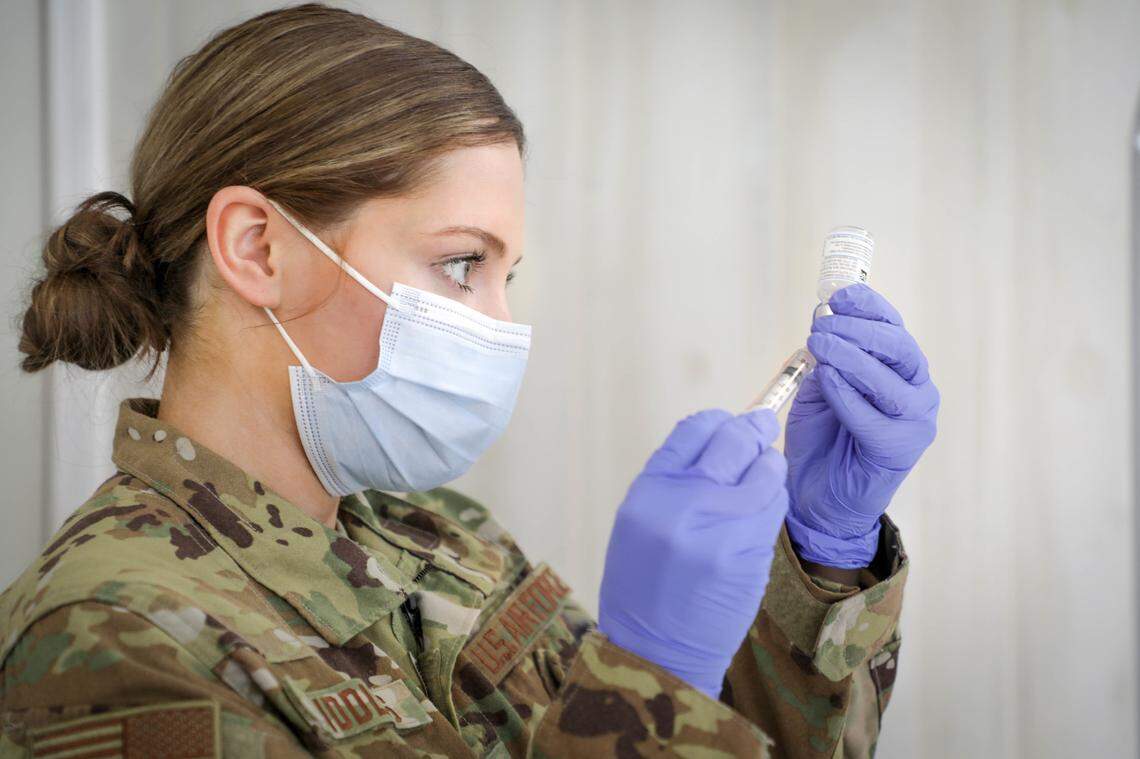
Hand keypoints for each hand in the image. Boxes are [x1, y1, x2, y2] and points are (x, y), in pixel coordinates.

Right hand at [598, 408, 788, 698]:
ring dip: (769, 468)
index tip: (729, 424)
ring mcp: (723, 528)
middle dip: (755, 429)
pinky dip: (772, 502)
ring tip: (762, 476)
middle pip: (734, 440)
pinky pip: (775, 508)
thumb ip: (674, 480)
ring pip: (766, 472)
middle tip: (764, 426)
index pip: (694, 429)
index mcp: (649, 491)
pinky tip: (760, 512)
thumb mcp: (639, 522)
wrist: (657, 652)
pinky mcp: (752, 553)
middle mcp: (685, 502)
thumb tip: (720, 440)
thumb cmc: (644, 586)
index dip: (718, 421)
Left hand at [786, 284, 938, 567]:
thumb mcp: (818, 388)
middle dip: (859, 329)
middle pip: (900, 347)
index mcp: (898, 369)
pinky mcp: (900, 449)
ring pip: (893, 379)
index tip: (838, 295)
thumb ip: (826, 359)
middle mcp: (916, 390)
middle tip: (822, 326)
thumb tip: (822, 321)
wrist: (818, 497)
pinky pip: (875, 417)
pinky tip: (828, 380)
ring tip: (821, 346)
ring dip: (854, 357)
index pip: (892, 326)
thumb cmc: (821, 439)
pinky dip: (849, 396)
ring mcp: (915, 420)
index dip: (869, 306)